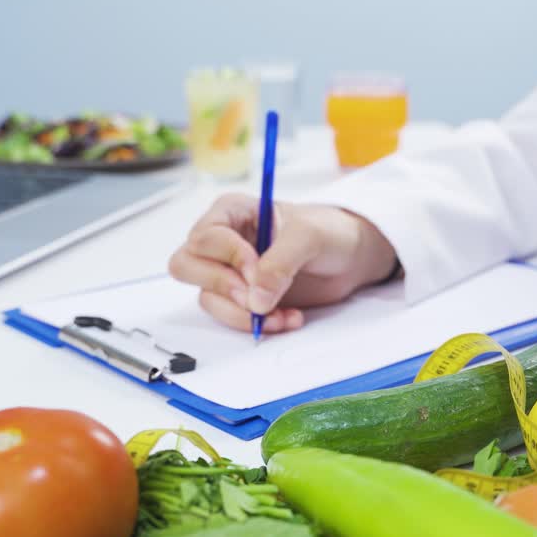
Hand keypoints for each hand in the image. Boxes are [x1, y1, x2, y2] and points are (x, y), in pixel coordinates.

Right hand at [168, 194, 398, 332]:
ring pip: (208, 298)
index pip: (205, 237)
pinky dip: (256, 324)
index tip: (257, 271)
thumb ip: (281, 261)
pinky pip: (231, 317)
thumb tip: (256, 298)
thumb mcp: (310, 236)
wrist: (350, 258)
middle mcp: (223, 241)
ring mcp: (229, 272)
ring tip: (281, 315)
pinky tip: (287, 319)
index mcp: (231, 212)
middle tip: (256, 298)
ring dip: (242, 313)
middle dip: (222, 287)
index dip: (229, 258)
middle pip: (186, 266)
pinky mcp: (242, 299)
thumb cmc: (329, 232)